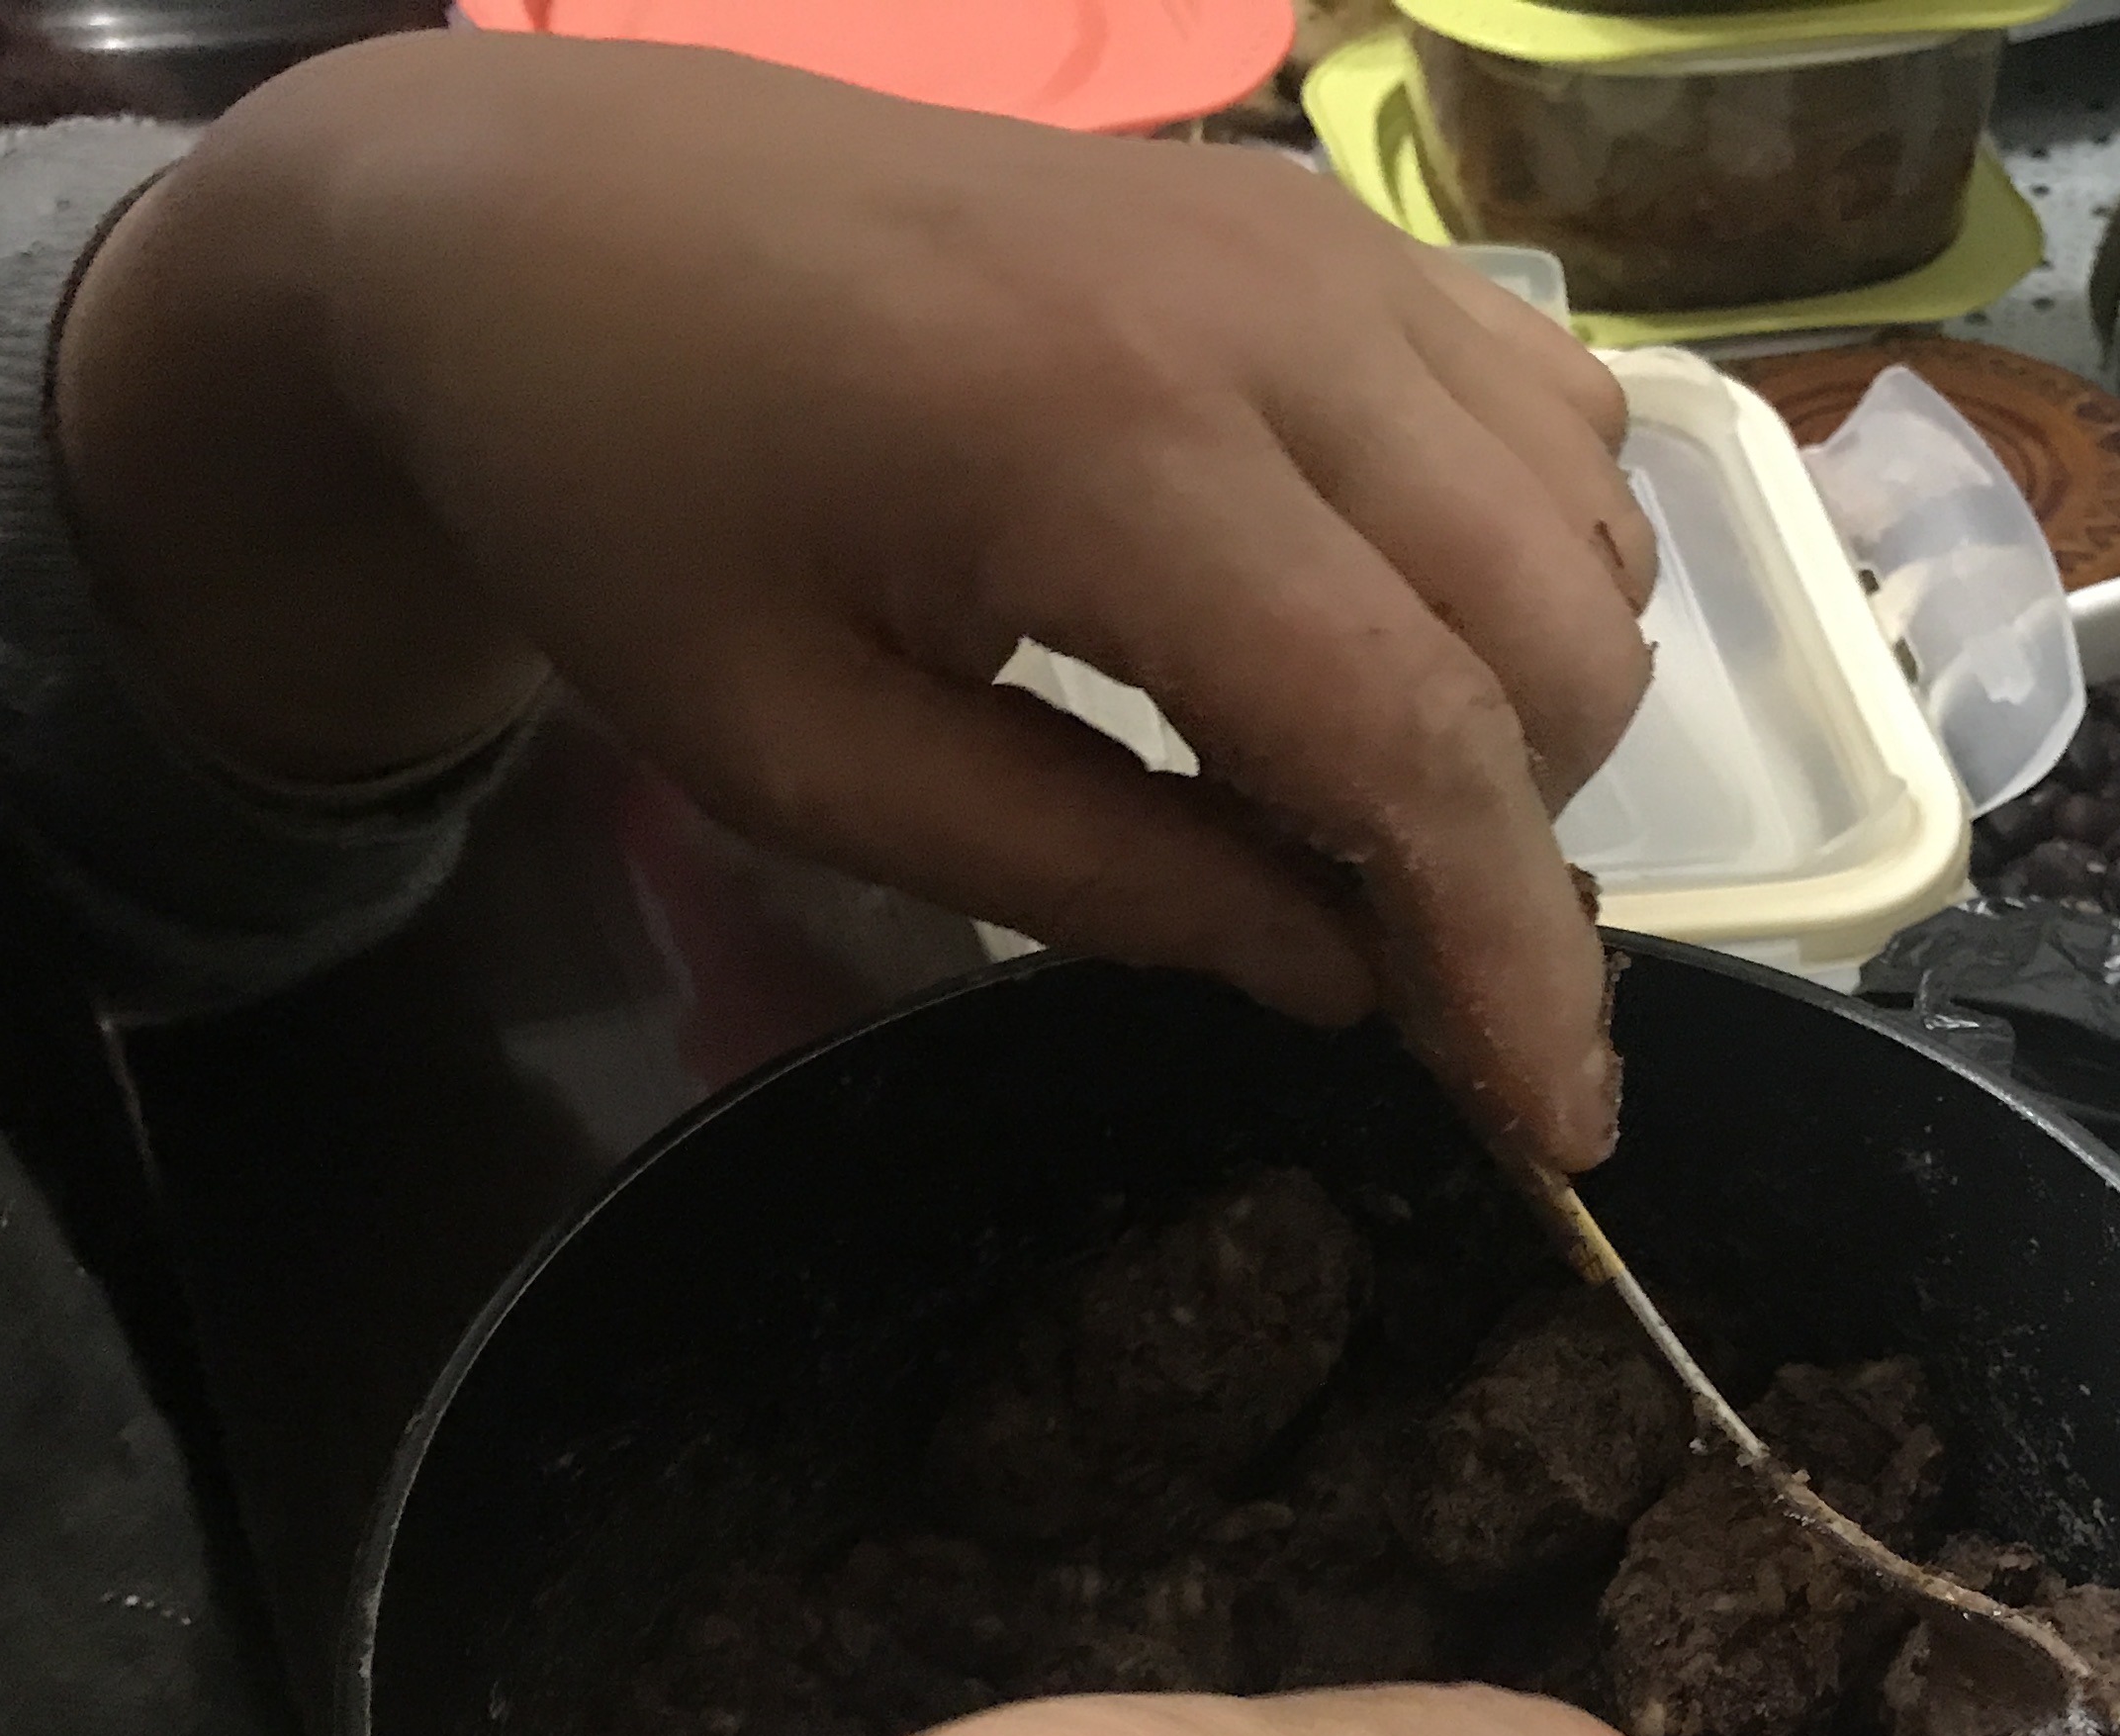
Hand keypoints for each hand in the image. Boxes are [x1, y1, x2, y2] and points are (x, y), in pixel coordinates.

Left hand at [53, 34, 1653, 1165]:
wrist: (528, 217)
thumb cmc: (619, 502)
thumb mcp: (801, 759)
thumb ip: (1095, 875)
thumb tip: (1350, 983)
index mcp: (1099, 444)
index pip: (1413, 739)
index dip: (1510, 960)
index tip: (1557, 1133)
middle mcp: (1266, 313)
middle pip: (1560, 638)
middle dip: (1522, 846)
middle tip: (1392, 960)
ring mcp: (1317, 240)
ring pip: (1591, 524)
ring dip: (1531, 704)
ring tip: (1354, 793)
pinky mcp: (1325, 218)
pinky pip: (1550, 412)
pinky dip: (1526, 556)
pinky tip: (1379, 628)